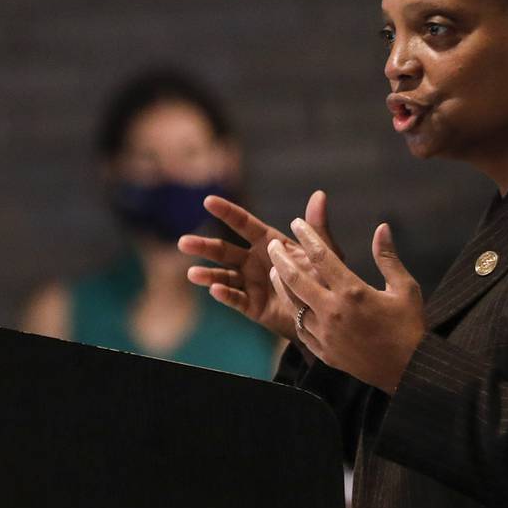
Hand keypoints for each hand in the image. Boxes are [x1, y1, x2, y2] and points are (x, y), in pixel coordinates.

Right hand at [179, 190, 340, 339]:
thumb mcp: (322, 252)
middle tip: (183, 242)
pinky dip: (225, 295)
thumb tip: (319, 194)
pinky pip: (236, 299)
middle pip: (224, 250)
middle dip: (204, 246)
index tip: (208, 200)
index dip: (227, 212)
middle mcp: (254, 261)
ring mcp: (250, 283)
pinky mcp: (252, 305)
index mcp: (268, 243)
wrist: (324, 314)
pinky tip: (214, 290)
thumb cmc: (323, 279)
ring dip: (208, 275)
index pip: (243, 224)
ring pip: (223, 276)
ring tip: (192, 274)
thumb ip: (316, 227)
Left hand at [267, 213, 424, 394]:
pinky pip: (300, 329)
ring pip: (293, 304)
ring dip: (281, 285)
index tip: (297, 223)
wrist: (409, 370)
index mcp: (353, 292)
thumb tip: (382, 228)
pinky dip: (294, 313)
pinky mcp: (323, 351)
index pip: (322, 256)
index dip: (307, 236)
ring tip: (275, 271)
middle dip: (281, 258)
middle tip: (273, 245)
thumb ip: (387, 257)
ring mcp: (325, 333)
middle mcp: (333, 311)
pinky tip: (293, 304)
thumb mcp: (405, 288)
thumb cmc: (409, 326)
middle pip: (296, 279)